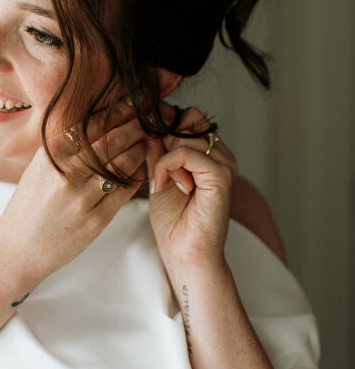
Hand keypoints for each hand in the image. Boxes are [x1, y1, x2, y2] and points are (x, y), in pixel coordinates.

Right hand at [0, 103, 148, 284]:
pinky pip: (125, 190)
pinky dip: (136, 176)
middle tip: (148, 118)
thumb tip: (98, 120)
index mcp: (51, 154)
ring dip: (139, 149)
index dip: (117, 110)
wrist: (17, 249)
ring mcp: (82, 197)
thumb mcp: (39, 167)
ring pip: (123, 163)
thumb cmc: (29, 206)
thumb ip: (64, 146)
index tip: (131, 103)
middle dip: (135, 126)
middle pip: (112, 139)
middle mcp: (67, 172)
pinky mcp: (95, 220)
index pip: (92, 122)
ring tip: (145, 143)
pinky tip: (139, 169)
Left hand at [145, 103, 237, 276]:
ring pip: (186, 133)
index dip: (164, 122)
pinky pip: (186, 152)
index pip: (188, 116)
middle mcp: (220, 154)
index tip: (145, 138)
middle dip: (165, 138)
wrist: (184, 252)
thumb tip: (146, 122)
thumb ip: (156, 149)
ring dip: (165, 157)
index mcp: (209, 153)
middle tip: (159, 168)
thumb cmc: (173, 221)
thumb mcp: (158, 175)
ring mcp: (224, 163)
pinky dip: (168, 166)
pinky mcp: (221, 175)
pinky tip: (165, 186)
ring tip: (164, 183)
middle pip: (188, 118)